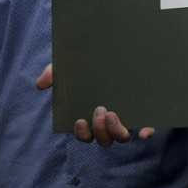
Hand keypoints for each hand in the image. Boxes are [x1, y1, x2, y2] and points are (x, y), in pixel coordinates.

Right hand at [35, 64, 153, 142]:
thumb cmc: (89, 64)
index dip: (82, 134)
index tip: (80, 121)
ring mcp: (127, 118)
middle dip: (100, 131)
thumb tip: (40, 85)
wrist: (115, 48)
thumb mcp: (69, 66)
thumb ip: (54, 73)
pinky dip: (146, 133)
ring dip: (116, 132)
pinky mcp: (144, 112)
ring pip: (122, 137)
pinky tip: (144, 132)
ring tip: (112, 113)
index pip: (86, 135)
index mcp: (91, 116)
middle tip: (100, 110)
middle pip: (104, 140)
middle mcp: (109, 121)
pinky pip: (147, 129)